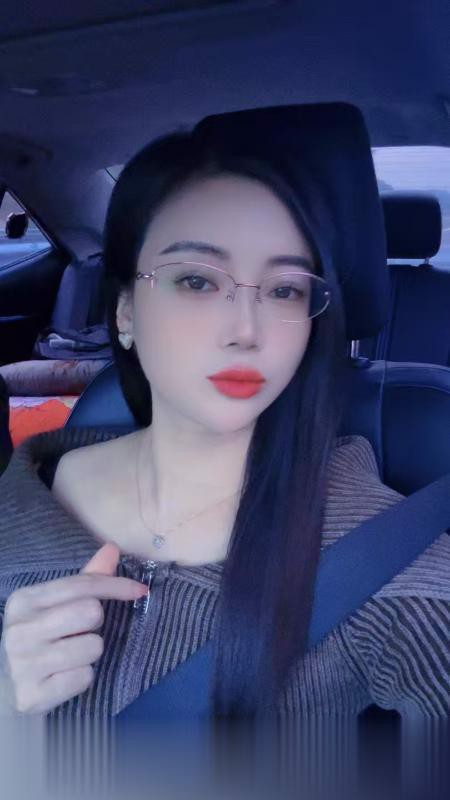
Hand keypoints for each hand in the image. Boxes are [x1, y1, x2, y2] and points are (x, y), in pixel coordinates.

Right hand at [0, 543, 146, 714]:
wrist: (4, 686)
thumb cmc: (37, 638)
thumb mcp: (54, 605)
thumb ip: (85, 579)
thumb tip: (112, 549)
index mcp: (25, 600)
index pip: (82, 585)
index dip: (116, 586)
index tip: (140, 590)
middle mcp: (20, 630)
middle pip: (91, 612)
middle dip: (94, 623)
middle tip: (78, 632)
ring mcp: (23, 664)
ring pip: (93, 647)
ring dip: (89, 652)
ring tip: (69, 655)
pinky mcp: (32, 695)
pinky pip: (84, 678)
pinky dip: (81, 678)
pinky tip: (62, 677)